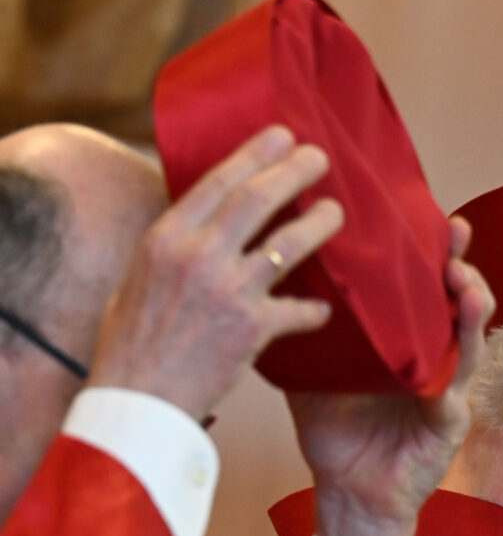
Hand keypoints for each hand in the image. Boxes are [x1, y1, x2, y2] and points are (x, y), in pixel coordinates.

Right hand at [87, 125, 342, 420]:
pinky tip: (325, 311)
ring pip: (288, 245)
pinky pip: (298, 311)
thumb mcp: (139, 278)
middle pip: (256, 199)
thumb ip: (174, 247)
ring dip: (318, 224)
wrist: (137, 400)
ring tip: (338, 212)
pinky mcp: (252, 329)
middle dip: (294, 172)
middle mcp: (196, 256)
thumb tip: (203, 223)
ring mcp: (227, 290)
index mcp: (165, 238)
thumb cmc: (132, 344)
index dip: (254, 154)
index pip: (216, 181)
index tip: (281, 135)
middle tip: (320, 157)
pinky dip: (314, 311)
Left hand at [289, 217, 492, 535]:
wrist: (349, 493)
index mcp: (402, 340)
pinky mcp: (448, 422)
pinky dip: (458, 365)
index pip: (418, 286)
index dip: (427, 251)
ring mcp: (447, 388)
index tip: (425, 215)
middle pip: (455, 302)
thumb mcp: (313, 372)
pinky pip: (455, 390)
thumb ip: (304, 333)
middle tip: (454, 234)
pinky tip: (460, 342)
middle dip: (460, 264)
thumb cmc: (337, 433)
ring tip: (464, 283)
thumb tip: (266, 281)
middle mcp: (431, 356)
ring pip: (468, 340)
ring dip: (471, 309)